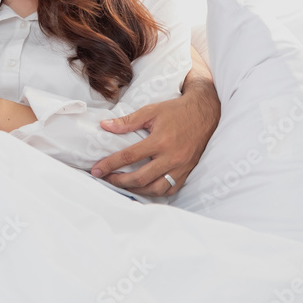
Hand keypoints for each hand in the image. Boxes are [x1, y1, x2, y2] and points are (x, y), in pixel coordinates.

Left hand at [89, 83, 220, 196]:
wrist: (205, 113)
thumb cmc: (176, 111)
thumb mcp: (150, 111)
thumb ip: (127, 121)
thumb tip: (104, 126)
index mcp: (160, 141)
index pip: (129, 157)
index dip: (110, 164)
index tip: (96, 170)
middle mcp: (171, 158)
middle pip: (140, 178)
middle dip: (119, 181)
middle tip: (105, 178)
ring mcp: (180, 168)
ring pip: (155, 189)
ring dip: (136, 190)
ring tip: (121, 184)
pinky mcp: (187, 172)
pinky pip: (169, 190)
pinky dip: (154, 192)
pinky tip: (143, 187)